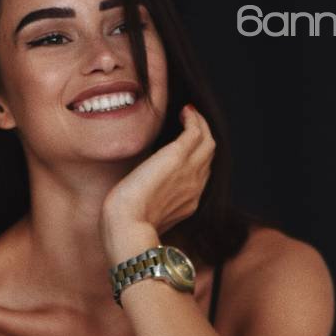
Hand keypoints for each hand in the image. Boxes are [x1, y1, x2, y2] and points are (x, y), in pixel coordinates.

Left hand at [101, 105, 215, 263]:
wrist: (127, 224)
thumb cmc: (127, 222)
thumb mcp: (146, 213)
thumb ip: (152, 201)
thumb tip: (142, 189)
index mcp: (188, 203)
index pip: (200, 175)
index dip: (196, 157)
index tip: (186, 145)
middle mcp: (195, 188)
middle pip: (208, 157)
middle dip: (202, 137)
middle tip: (190, 122)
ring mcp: (190, 172)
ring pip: (208, 141)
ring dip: (200, 124)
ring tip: (189, 113)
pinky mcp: (179, 156)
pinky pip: (197, 131)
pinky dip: (193, 118)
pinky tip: (184, 111)